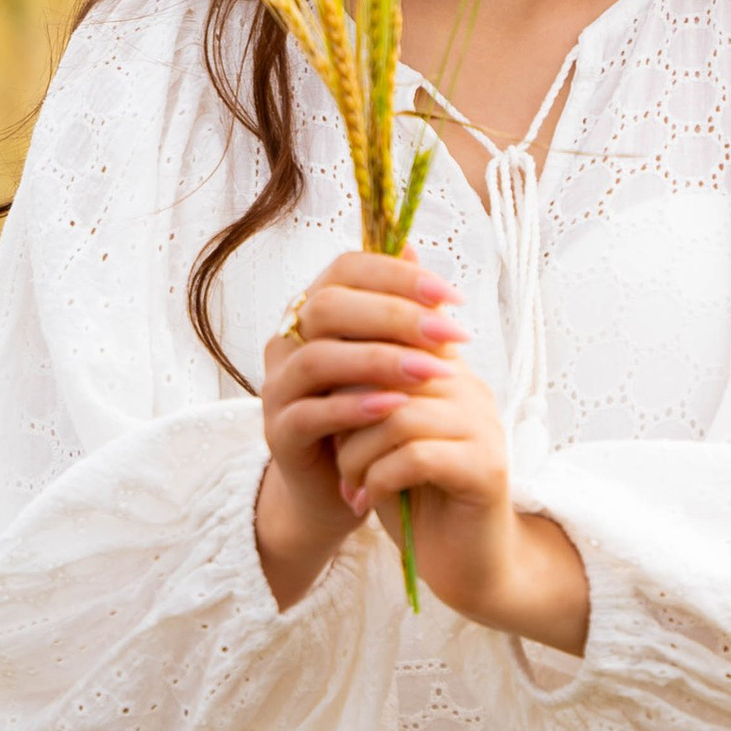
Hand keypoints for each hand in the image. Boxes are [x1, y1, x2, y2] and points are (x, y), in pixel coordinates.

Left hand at [253, 249, 589, 654]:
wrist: (466, 563)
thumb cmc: (416, 496)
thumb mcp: (380, 437)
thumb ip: (364, 395)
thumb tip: (317, 357)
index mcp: (446, 372)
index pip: (398, 331)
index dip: (351, 357)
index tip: (321, 395)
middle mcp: (471, 390)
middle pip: (391, 372)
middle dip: (348, 414)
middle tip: (333, 449)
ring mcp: (484, 427)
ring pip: (399, 415)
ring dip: (358, 452)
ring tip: (350, 480)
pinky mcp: (485, 468)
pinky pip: (416, 456)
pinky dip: (378, 479)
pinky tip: (367, 499)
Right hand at [255, 250, 466, 603]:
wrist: (338, 483)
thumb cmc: (370, 410)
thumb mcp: (392, 357)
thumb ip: (401, 310)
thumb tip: (416, 247)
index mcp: (314, 309)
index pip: (346, 268)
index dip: (398, 275)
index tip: (452, 296)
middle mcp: (288, 340)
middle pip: (330, 307)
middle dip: (397, 316)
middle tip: (452, 335)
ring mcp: (278, 386)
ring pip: (318, 358)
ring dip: (381, 361)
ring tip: (432, 373)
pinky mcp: (279, 432)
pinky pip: (312, 412)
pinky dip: (356, 407)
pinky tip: (397, 406)